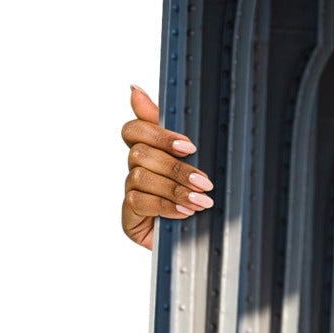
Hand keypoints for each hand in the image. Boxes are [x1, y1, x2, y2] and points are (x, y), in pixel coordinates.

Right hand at [120, 85, 215, 248]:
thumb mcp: (193, 164)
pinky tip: (185, 212)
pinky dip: (166, 205)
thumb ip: (171, 132)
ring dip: (175, 188)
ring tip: (202, 201)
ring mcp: (130, 193)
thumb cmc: (195, 199)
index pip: (134, 130)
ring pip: (141, 177)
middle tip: (204, 181)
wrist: (198, 243)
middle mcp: (135, 170)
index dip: (157, 134)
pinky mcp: (129, 216)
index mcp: (148, 152)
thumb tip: (135, 89)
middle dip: (176, 167)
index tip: (189, 146)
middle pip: (140, 153)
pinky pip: (140, 202)